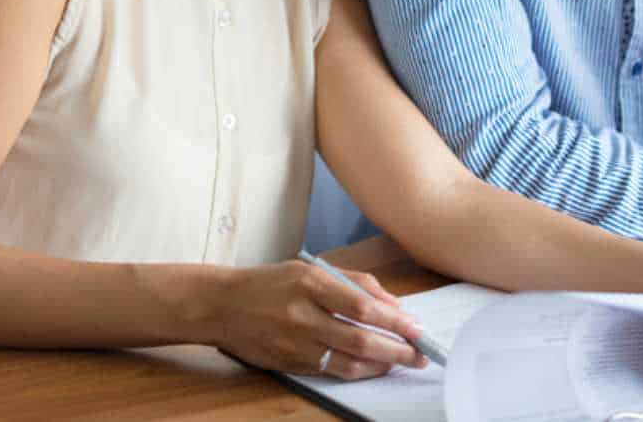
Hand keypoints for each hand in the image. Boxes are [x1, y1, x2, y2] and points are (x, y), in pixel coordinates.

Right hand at [205, 260, 428, 379]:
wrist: (221, 305)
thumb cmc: (272, 282)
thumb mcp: (312, 270)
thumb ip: (355, 284)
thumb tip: (395, 305)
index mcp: (310, 283)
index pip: (363, 307)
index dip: (395, 321)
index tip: (417, 328)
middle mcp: (302, 315)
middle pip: (360, 340)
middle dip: (398, 350)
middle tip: (421, 354)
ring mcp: (294, 343)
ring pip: (348, 362)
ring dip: (381, 366)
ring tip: (403, 362)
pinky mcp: (289, 363)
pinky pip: (331, 371)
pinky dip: (358, 372)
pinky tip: (374, 367)